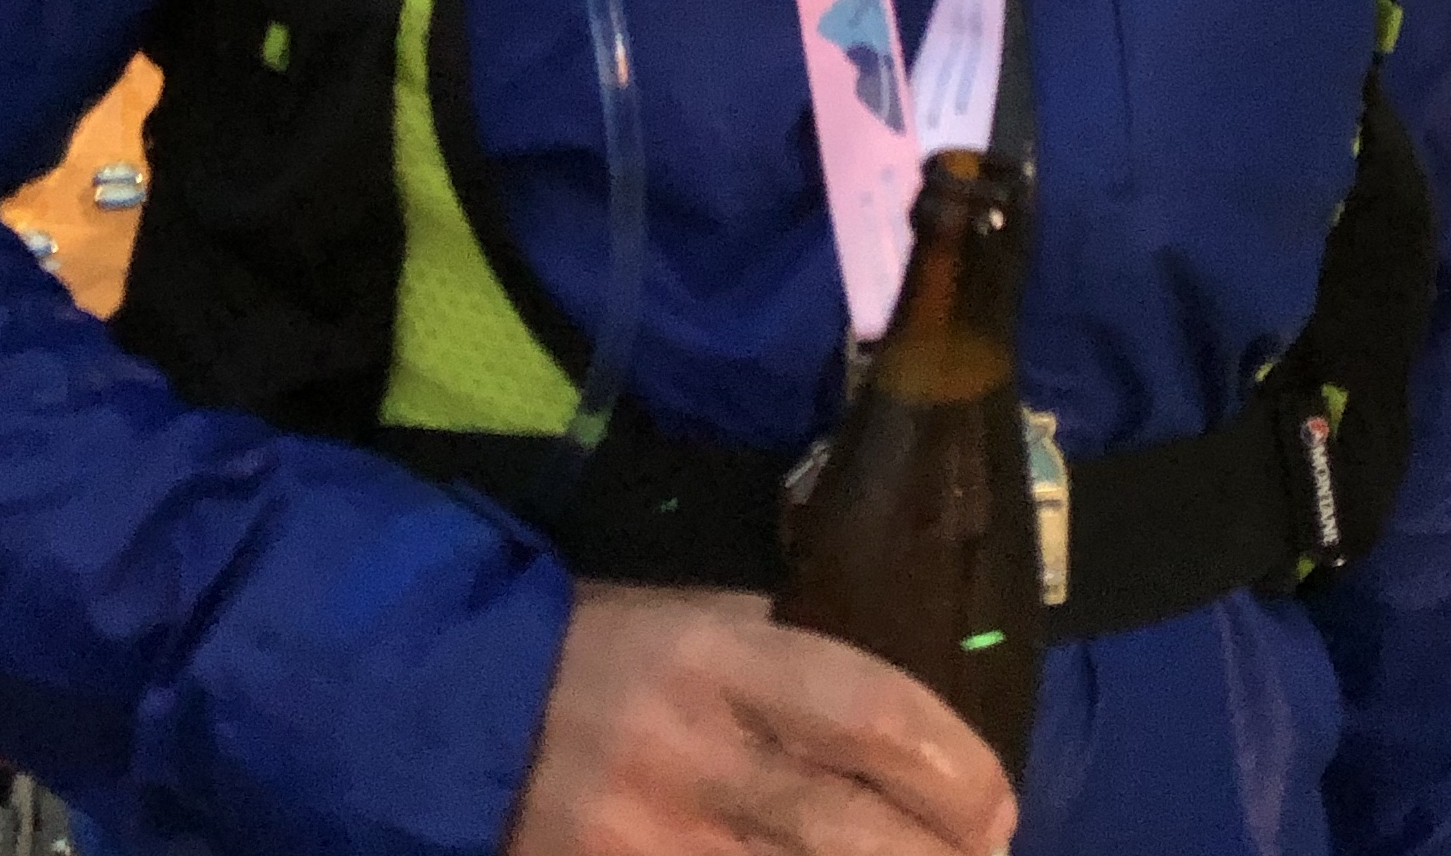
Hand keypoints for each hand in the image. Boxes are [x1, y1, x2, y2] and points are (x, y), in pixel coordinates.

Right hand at [507, 587, 1015, 855]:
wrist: (451, 717)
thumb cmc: (598, 654)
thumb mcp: (695, 617)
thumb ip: (788, 658)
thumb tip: (905, 717)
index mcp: (714, 660)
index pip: (863, 711)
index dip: (950, 766)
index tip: (999, 803)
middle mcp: (687, 756)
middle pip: (844, 833)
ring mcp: (644, 847)